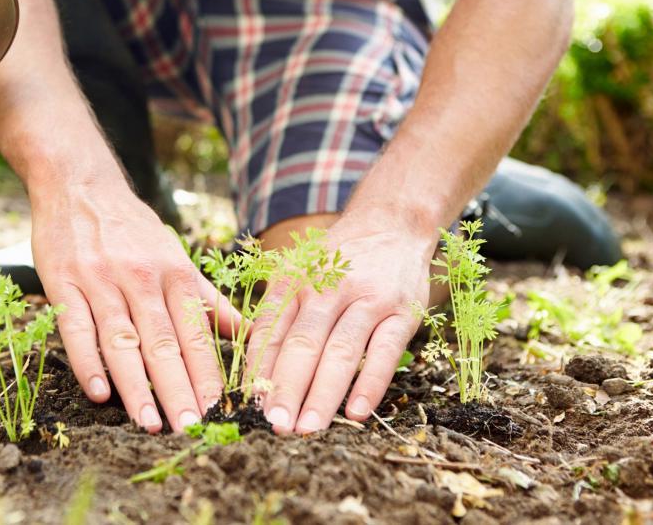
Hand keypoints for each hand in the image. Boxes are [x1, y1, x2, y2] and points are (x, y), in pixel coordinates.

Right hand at [31, 180, 235, 432]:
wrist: (80, 185)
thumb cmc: (133, 229)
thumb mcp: (177, 257)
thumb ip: (208, 300)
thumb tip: (248, 335)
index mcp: (175, 275)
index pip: (196, 334)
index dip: (208, 376)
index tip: (220, 413)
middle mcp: (142, 279)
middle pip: (163, 342)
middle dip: (179, 388)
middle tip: (191, 428)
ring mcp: (102, 281)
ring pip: (123, 339)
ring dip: (136, 385)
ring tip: (149, 423)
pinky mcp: (65, 282)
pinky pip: (77, 326)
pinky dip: (87, 360)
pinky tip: (99, 392)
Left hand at [247, 213, 437, 433]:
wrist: (392, 223)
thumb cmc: (336, 260)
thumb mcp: (298, 273)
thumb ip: (278, 314)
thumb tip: (253, 372)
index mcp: (296, 280)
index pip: (271, 329)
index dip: (259, 369)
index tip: (250, 405)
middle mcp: (329, 288)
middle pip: (303, 344)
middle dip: (287, 388)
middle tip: (275, 425)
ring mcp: (368, 300)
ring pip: (341, 351)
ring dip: (323, 393)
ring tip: (308, 427)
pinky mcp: (403, 312)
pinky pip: (386, 352)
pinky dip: (370, 383)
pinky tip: (356, 412)